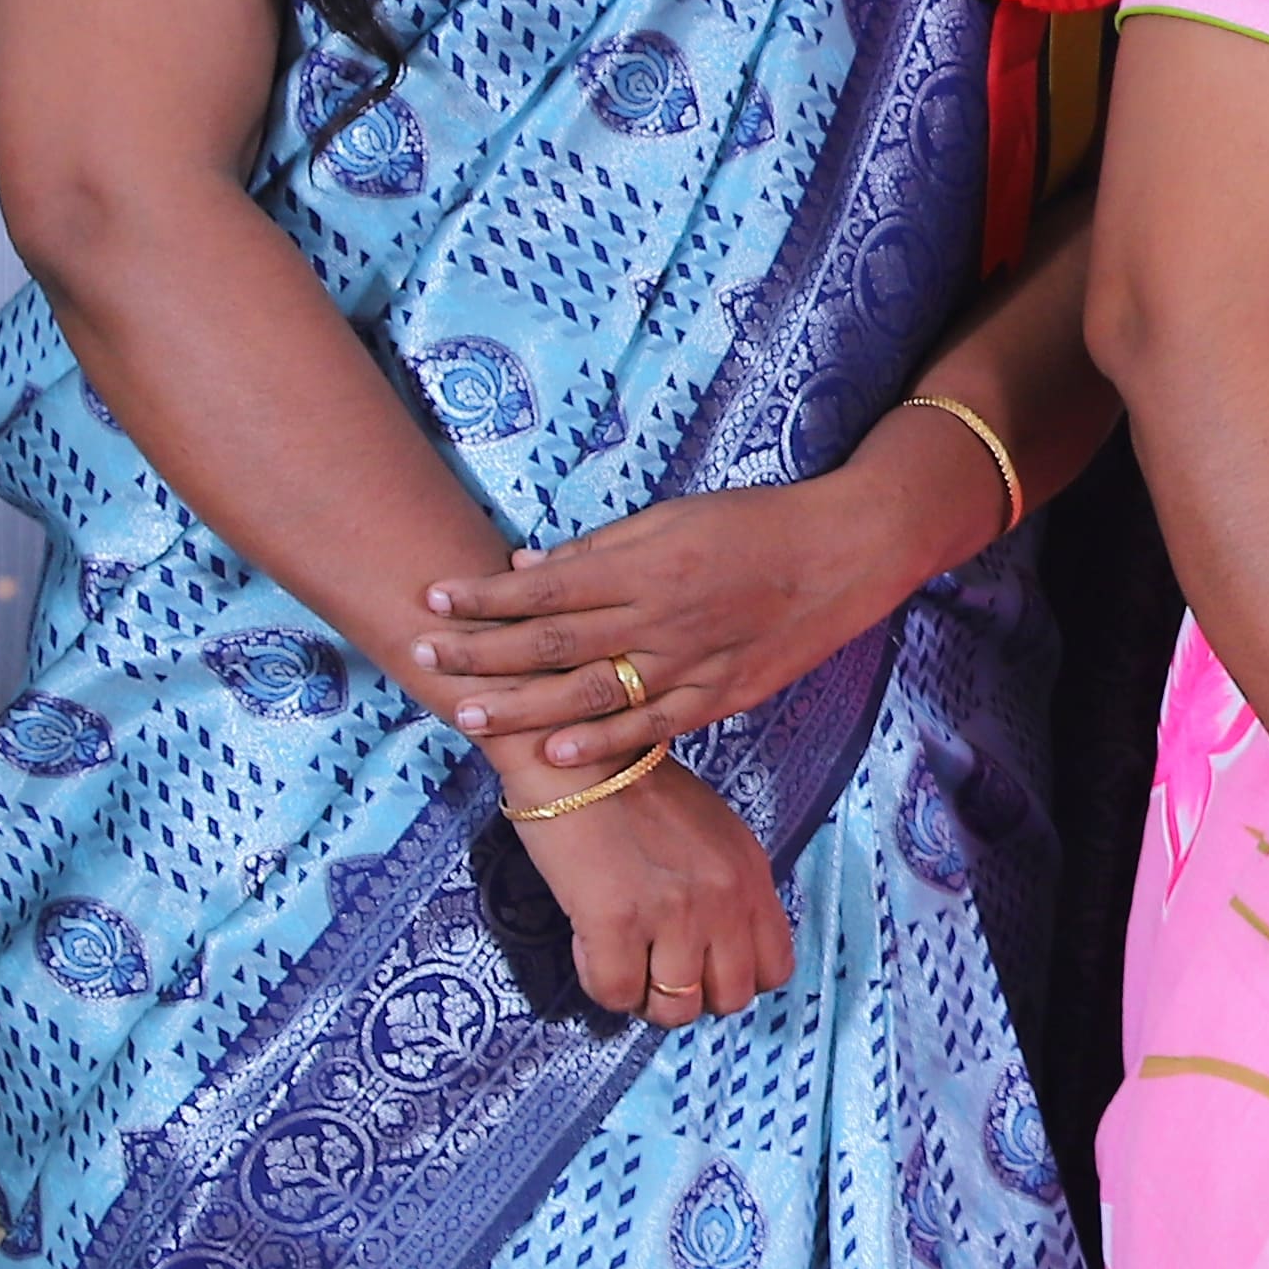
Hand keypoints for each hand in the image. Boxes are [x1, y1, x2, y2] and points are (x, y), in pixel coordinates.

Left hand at [406, 418, 988, 774]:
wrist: (847, 552)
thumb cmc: (757, 524)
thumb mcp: (675, 516)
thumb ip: (603, 548)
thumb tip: (528, 568)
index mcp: (648, 563)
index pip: (547, 585)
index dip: (485, 597)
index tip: (433, 599)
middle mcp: (661, 615)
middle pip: (554, 641)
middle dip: (482, 653)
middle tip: (422, 660)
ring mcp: (691, 661)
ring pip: (591, 692)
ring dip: (522, 705)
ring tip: (466, 713)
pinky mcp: (720, 695)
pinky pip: (651, 725)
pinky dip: (602, 742)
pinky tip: (555, 751)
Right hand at [513, 761, 794, 1027]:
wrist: (580, 758)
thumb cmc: (636, 791)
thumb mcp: (713, 835)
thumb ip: (726, 889)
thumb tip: (718, 950)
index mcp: (751, 875)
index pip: (774, 969)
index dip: (734, 979)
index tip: (702, 968)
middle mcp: (723, 898)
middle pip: (730, 998)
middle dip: (691, 996)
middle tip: (656, 969)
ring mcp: (673, 912)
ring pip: (675, 1009)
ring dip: (644, 996)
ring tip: (622, 959)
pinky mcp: (616, 920)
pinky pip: (616, 994)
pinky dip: (600, 982)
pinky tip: (590, 944)